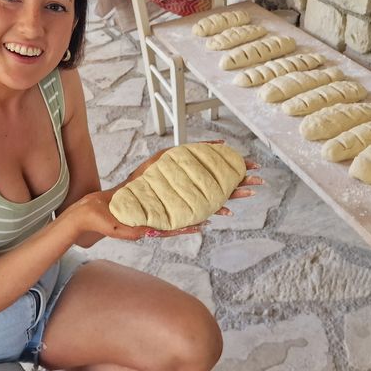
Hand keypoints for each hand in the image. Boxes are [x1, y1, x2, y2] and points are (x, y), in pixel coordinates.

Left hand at [125, 141, 262, 223]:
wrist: (112, 205)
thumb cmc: (138, 184)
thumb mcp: (163, 159)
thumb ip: (188, 151)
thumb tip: (217, 144)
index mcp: (191, 187)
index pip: (219, 178)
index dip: (237, 172)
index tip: (254, 167)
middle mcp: (189, 202)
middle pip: (220, 192)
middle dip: (239, 187)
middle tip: (258, 183)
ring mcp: (179, 214)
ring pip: (206, 210)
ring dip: (223, 206)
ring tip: (240, 200)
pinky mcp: (163, 226)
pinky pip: (182, 225)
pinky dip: (192, 224)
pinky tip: (206, 222)